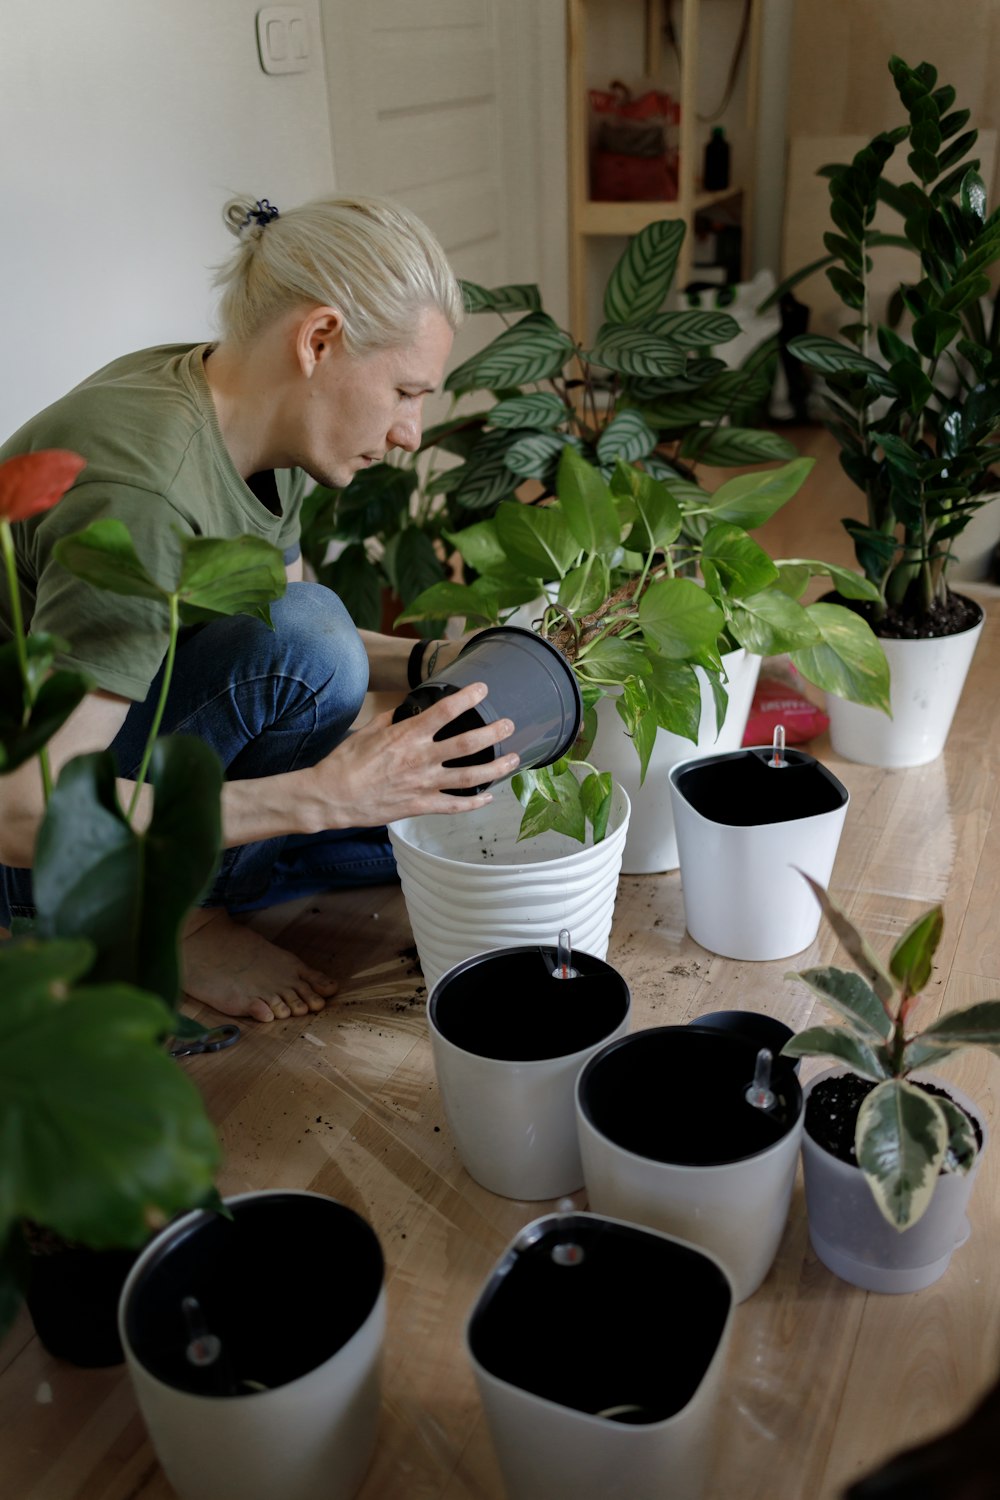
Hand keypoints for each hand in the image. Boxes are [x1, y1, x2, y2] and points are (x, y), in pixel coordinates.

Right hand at [305, 681, 518, 828]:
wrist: (332, 796)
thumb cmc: (345, 762)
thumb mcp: (367, 731)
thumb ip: (391, 719)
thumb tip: (405, 710)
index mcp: (407, 734)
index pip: (445, 711)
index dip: (467, 697)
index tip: (482, 689)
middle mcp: (421, 758)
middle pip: (468, 743)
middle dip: (494, 732)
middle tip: (509, 724)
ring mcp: (423, 784)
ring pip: (470, 776)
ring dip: (495, 767)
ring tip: (514, 759)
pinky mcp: (420, 805)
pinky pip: (454, 805)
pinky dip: (474, 802)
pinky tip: (488, 797)